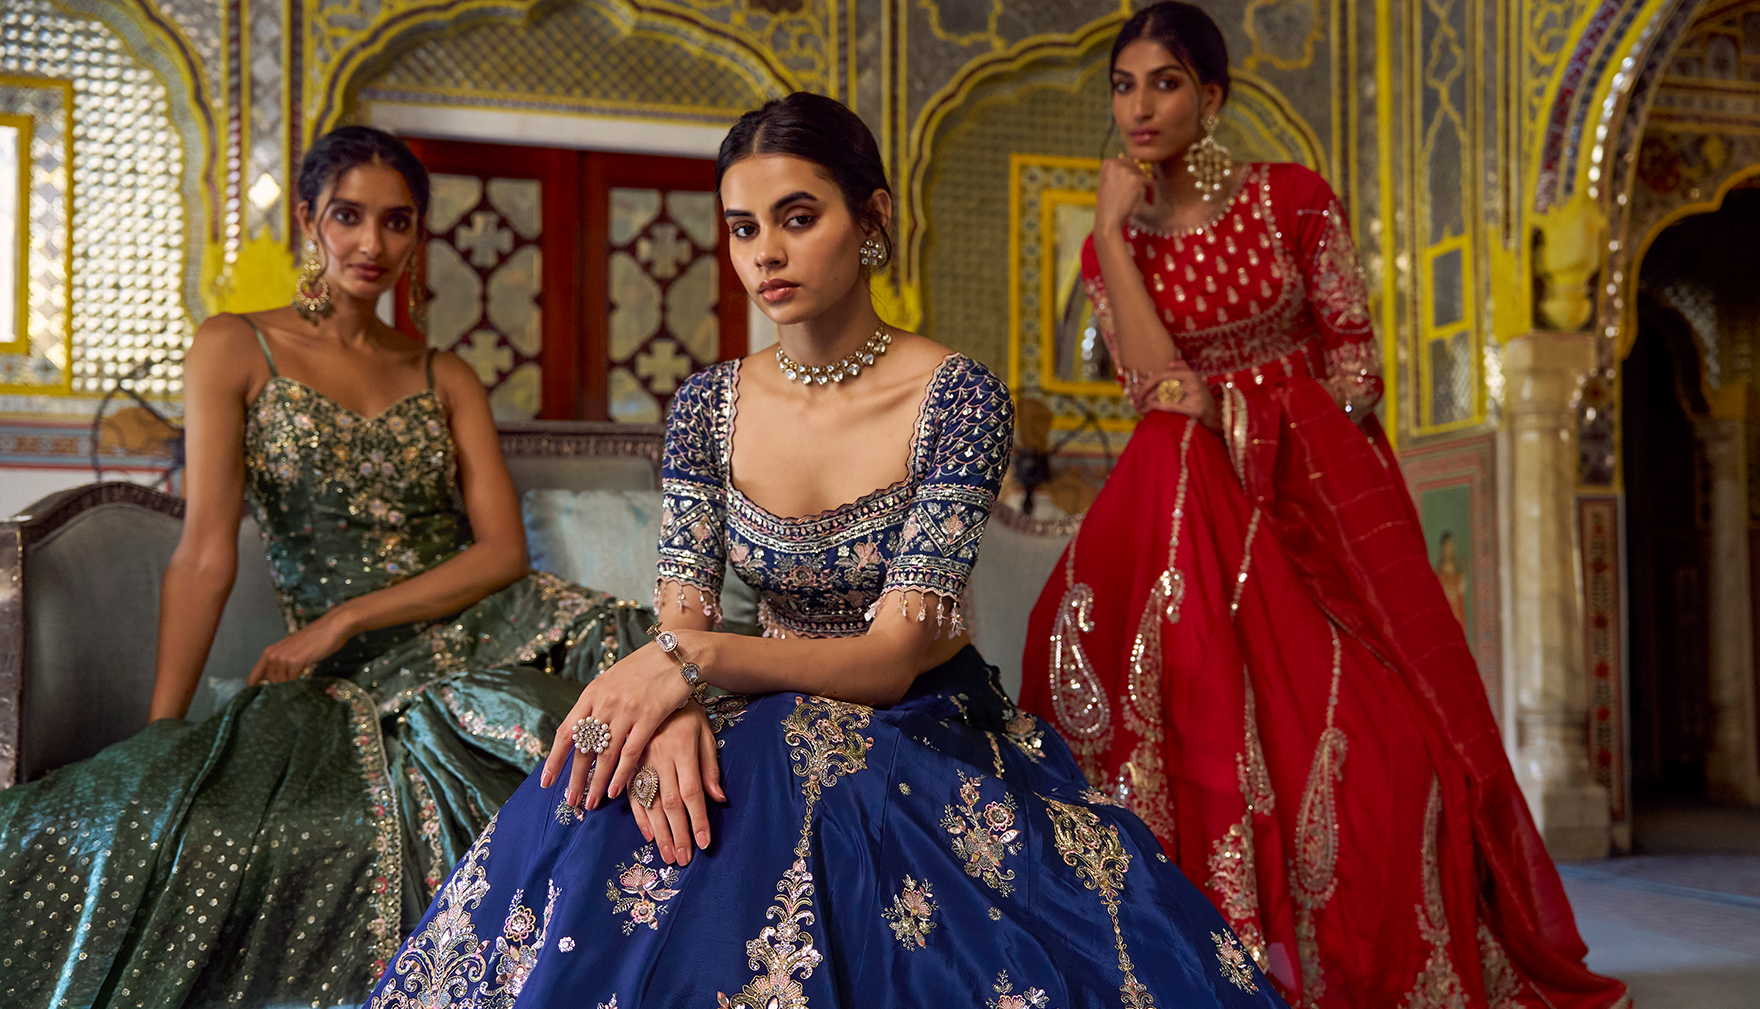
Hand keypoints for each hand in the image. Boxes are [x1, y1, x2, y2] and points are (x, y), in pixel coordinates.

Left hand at [248, 614, 350, 684]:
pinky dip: (298, 682)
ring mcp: (283, 658)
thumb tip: (275, 683)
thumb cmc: (312, 640)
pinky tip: (304, 674)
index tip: (262, 697)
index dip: (255, 689)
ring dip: (289, 685)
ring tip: (298, 679)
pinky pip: (292, 680)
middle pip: (270, 682)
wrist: (329, 629)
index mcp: (269, 652)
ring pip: (281, 683)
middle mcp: (273, 655)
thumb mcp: (290, 651)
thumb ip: (280, 665)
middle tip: (288, 688)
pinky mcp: (295, 662)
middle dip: (278, 688)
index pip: (253, 677)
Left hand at [539, 639, 692, 810]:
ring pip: (605, 755)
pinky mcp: (649, 716)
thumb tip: (583, 730)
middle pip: (583, 748)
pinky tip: (616, 790)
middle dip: (575, 779)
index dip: (555, 760)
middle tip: (571, 801)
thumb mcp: (612, 680)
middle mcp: (605, 703)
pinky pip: (630, 752)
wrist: (676, 653)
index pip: (566, 732)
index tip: (546, 782)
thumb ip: (597, 704)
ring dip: (596, 783)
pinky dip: (621, 774)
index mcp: (591, 694)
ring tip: (591, 802)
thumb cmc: (644, 668)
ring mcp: (626, 710)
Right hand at [628, 705, 725, 865]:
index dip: (697, 820)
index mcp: (682, 749)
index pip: (692, 792)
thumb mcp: (704, 732)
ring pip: (650, 803)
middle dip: (678, 834)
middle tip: (682, 860)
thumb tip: (719, 798)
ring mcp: (640, 760)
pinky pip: (632, 793)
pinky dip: (640, 816)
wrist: (655, 685)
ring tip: (667, 855)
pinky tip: (648, 834)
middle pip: (670, 803)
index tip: (703, 843)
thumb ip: (709, 765)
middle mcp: (660, 758)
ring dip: (659, 832)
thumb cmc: (686, 712)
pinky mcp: (628, 762)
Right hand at [1096, 156, 1150, 233]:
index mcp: (1107, 163)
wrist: (1108, 218)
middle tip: (1134, 192)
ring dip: (1143, 184)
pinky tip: (1145, 200)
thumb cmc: (1108, 204)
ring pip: (1143, 173)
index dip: (1130, 173)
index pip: (1126, 161)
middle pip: (1135, 165)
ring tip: (1137, 197)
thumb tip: (1137, 165)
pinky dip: (1149, 191)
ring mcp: (1126, 170)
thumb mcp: (1108, 182)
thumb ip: (1118, 172)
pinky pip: (1149, 181)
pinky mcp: (1136, 179)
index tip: (1128, 186)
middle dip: (1137, 177)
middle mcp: (1115, 163)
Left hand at [1126, 360, 1220, 429]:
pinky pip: (1170, 406)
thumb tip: (1169, 363)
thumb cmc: (1202, 395)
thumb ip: (1183, 368)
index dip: (1147, 383)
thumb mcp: (1195, 378)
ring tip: (1139, 409)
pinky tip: (1149, 408)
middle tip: (1135, 402)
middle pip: (1160, 386)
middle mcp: (1192, 382)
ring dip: (1147, 403)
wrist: (1217, 412)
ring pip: (1163, 397)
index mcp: (1189, 374)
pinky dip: (1157, 406)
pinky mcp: (1194, 408)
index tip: (1137, 390)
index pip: (1162, 375)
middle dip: (1144, 394)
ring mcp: (1194, 395)